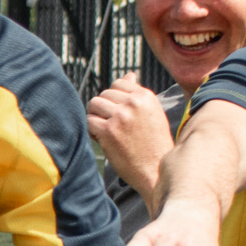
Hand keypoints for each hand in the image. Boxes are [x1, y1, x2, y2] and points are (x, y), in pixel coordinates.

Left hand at [86, 76, 173, 203]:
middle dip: (104, 108)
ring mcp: (120, 117)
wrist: (155, 170)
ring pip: (94, 105)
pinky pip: (89, 121)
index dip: (114, 98)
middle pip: (104, 94)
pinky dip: (92, 130)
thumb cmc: (154, 143)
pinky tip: (102, 139)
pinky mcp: (109, 131)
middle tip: (112, 124)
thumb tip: (129, 75)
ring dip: (96, 117)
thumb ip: (138, 94)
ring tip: (106, 130)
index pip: (118, 83)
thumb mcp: (153, 113)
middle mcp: (133, 103)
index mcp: (145, 96)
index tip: (119, 112)